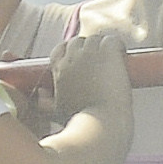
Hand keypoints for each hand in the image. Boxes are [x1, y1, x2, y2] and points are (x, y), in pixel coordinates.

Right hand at [47, 25, 137, 139]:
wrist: (102, 124)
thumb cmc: (81, 122)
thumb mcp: (57, 112)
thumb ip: (46, 103)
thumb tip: (40, 96)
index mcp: (58, 70)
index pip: (60, 50)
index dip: (70, 53)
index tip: (79, 61)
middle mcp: (71, 58)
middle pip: (78, 41)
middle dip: (88, 49)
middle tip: (100, 62)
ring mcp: (90, 53)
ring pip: (96, 39)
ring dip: (103, 48)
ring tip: (112, 62)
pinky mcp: (108, 52)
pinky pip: (112, 40)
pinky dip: (118, 46)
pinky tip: (122, 56)